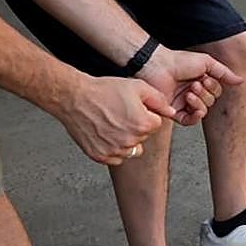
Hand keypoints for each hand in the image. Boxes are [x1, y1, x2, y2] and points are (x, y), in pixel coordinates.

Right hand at [55, 75, 174, 164]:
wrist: (74, 97)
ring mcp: (115, 150)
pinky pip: (115, 158)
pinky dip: (112, 148)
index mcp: (143, 125)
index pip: (155, 124)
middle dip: (136, 127)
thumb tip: (171, 112)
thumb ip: (159, 100)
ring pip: (131, 150)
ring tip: (112, 124)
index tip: (132, 108)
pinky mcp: (101, 156)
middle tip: (119, 113)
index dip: (145, 114)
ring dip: (126, 140)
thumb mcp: (137, 87)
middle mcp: (131, 141)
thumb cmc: (103, 90)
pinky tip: (105, 133)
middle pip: (143, 137)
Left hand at [138, 48, 243, 125]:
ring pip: (202, 112)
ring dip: (199, 103)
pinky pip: (189, 121)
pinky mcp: (174, 112)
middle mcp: (193, 92)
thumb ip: (224, 73)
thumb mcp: (207, 63)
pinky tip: (193, 107)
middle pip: (210, 103)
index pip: (216, 93)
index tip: (205, 78)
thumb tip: (241, 81)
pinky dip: (194, 117)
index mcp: (201, 81)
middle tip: (194, 84)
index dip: (213, 88)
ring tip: (189, 92)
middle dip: (205, 95)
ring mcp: (183, 103)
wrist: (158, 67)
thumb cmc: (179, 61)